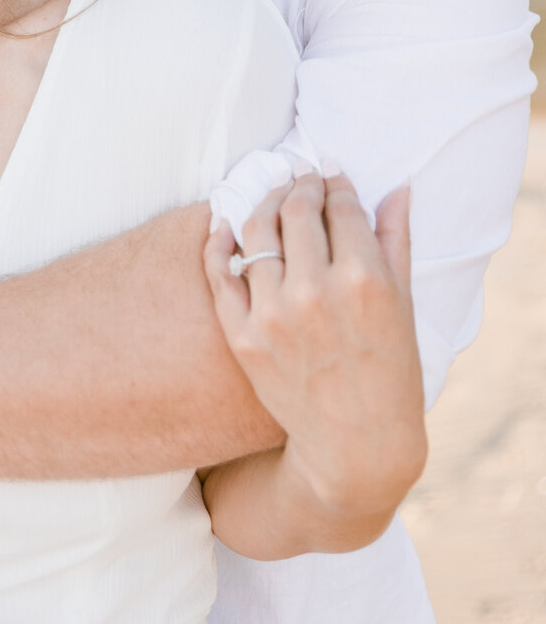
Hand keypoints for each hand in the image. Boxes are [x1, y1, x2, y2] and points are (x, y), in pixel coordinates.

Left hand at [204, 173, 426, 519]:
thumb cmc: (391, 373)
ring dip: (264, 204)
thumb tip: (397, 186)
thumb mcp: (404, 304)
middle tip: (301, 180)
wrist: (356, 445)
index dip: (336, 185)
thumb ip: (396, 239)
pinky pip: (219, 272)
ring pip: (255, 230)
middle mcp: (316, 292)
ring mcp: (274, 315)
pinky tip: (224, 224)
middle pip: (295, 210)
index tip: (331, 178)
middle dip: (300, 186)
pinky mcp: (242, 336)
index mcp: (364, 281)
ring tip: (272, 199)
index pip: (341, 207)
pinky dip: (218, 241)